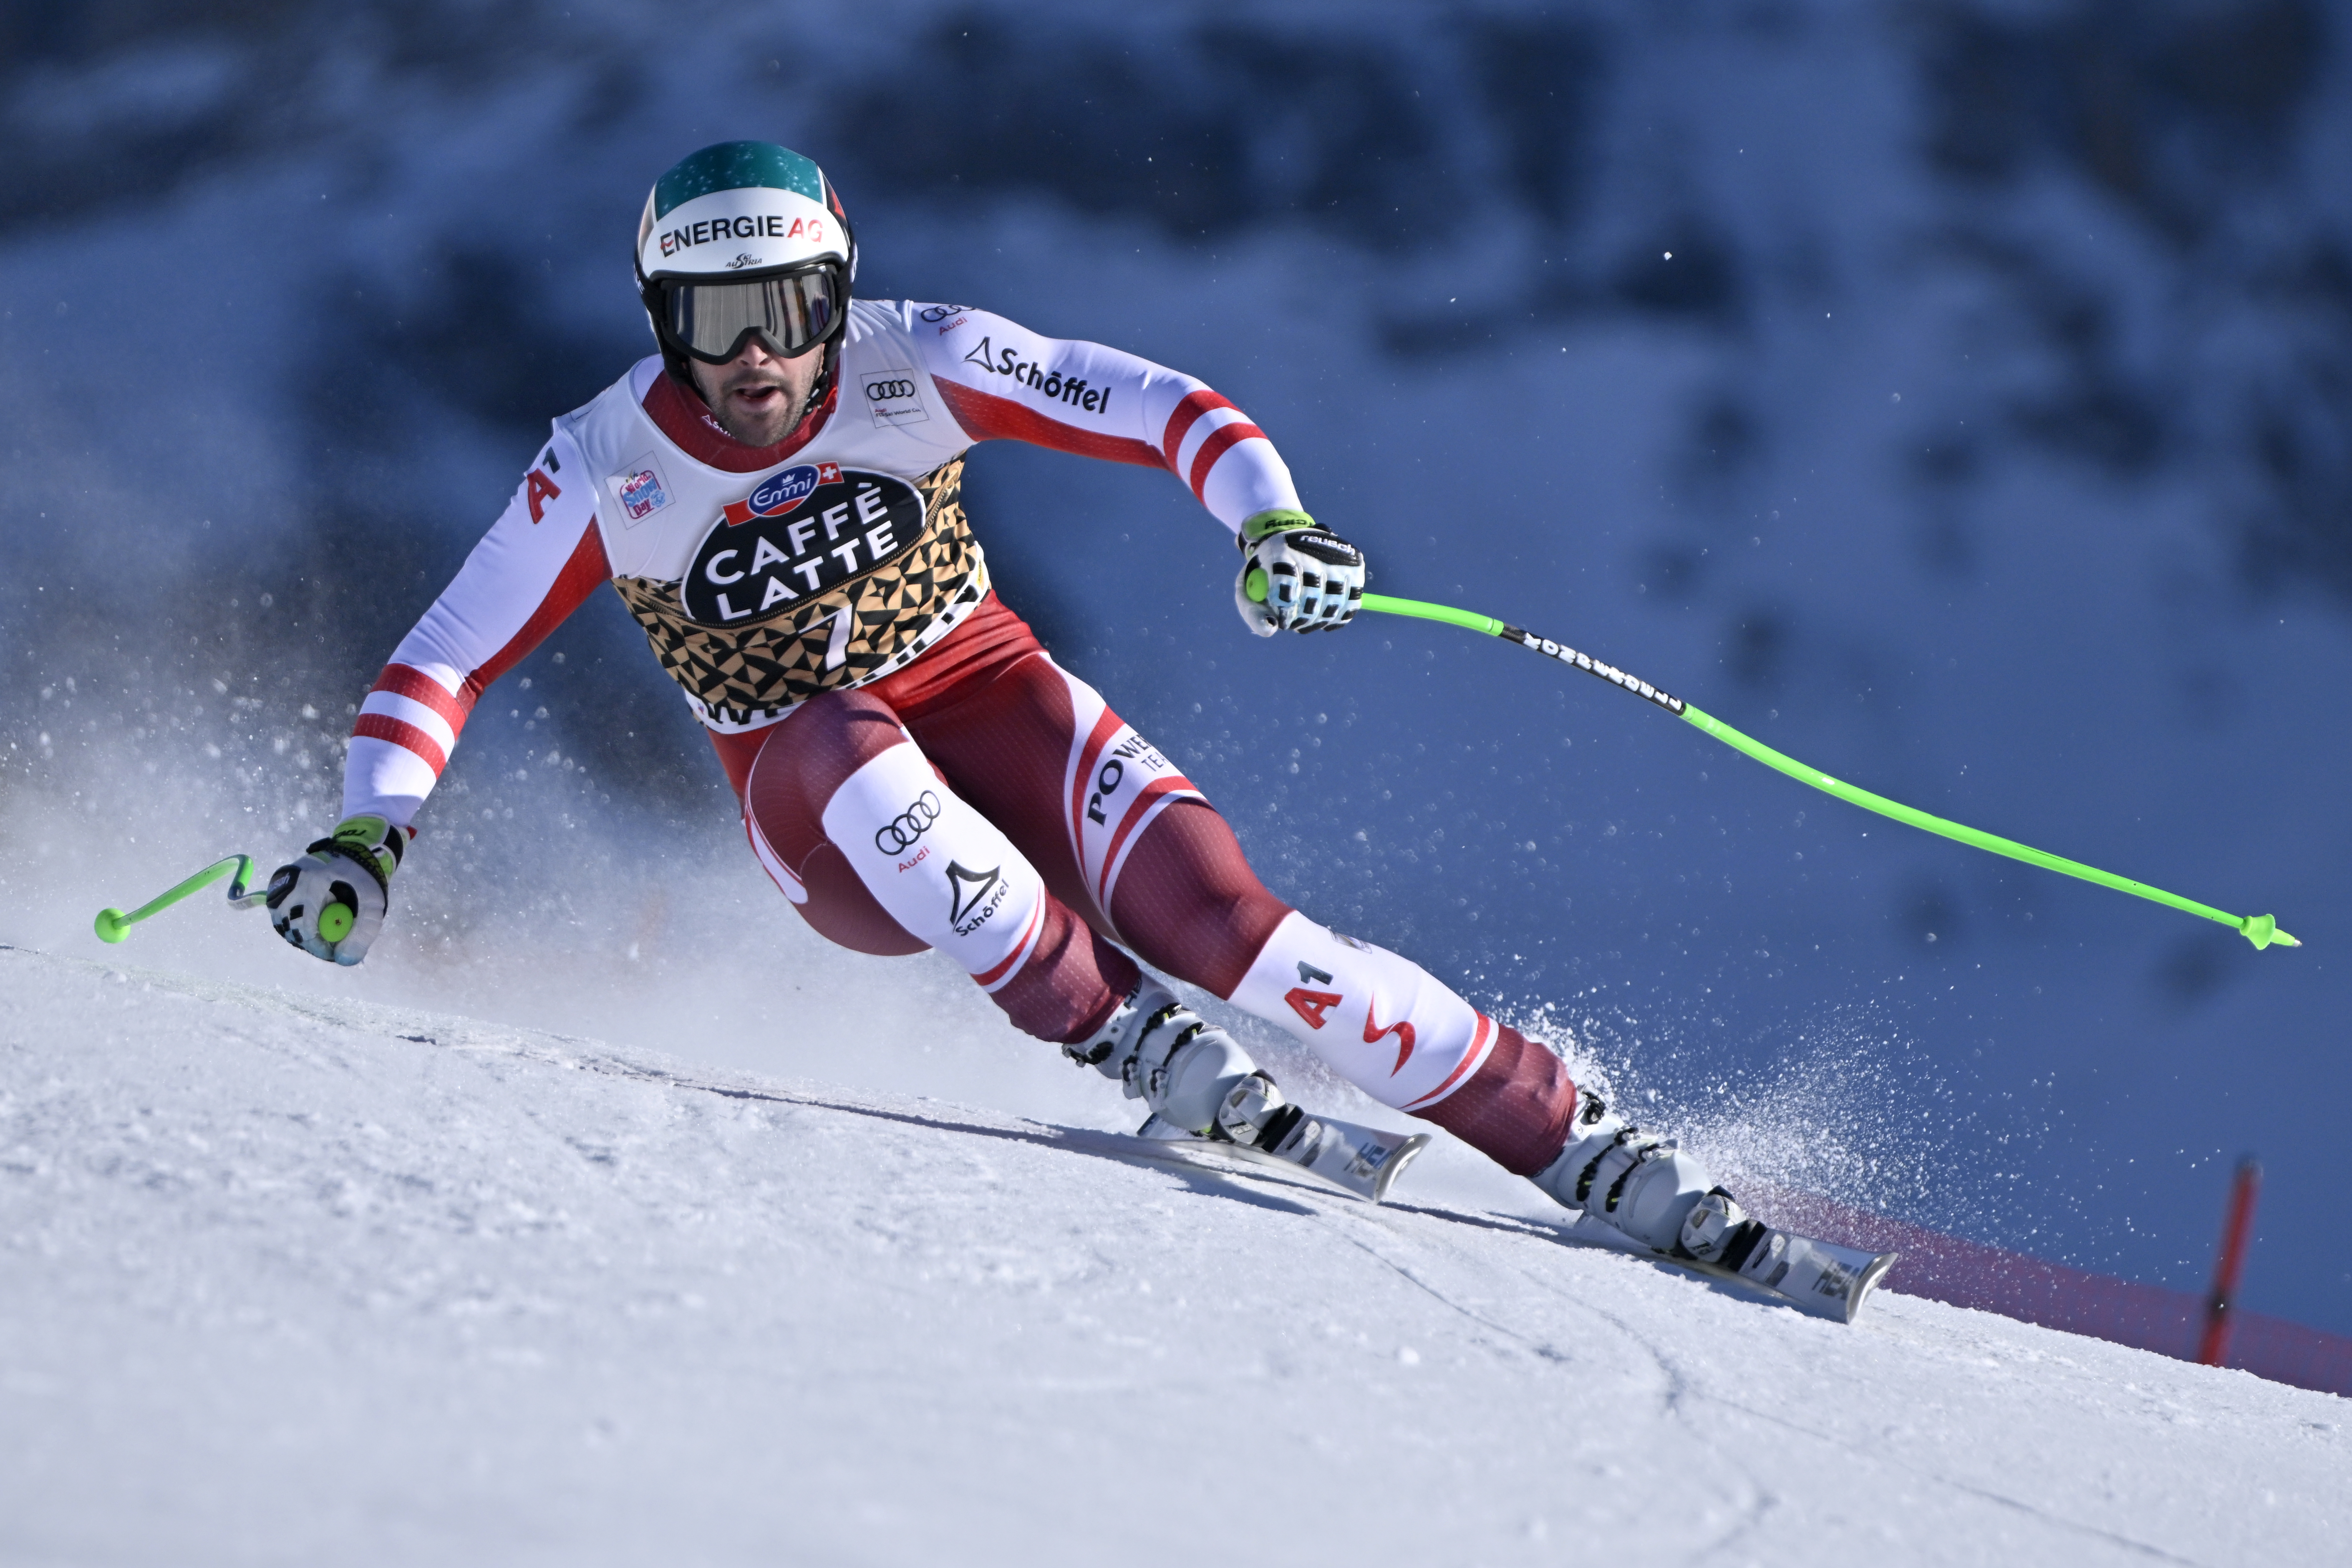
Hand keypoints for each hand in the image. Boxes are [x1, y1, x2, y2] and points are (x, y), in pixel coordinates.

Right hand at [266, 814, 408, 964]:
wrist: (355, 850)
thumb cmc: (365, 879)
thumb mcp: (373, 906)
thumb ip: (362, 934)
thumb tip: (344, 960)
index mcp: (313, 882)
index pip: (304, 926)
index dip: (317, 946)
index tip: (331, 953)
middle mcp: (291, 880)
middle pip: (287, 924)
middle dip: (307, 940)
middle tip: (325, 944)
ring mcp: (283, 880)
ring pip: (279, 919)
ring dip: (298, 931)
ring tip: (320, 929)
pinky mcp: (280, 881)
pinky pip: (278, 909)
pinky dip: (291, 920)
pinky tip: (310, 919)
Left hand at [1234, 510, 1364, 635]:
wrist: (1289, 541)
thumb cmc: (1266, 571)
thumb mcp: (1248, 588)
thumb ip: (1253, 612)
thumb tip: (1271, 630)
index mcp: (1281, 551)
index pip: (1287, 588)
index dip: (1286, 612)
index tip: (1283, 620)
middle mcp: (1312, 550)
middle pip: (1312, 598)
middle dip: (1301, 619)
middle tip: (1293, 622)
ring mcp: (1336, 557)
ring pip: (1334, 603)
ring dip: (1318, 621)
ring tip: (1306, 619)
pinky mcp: (1355, 566)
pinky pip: (1352, 603)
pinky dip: (1338, 617)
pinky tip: (1324, 617)